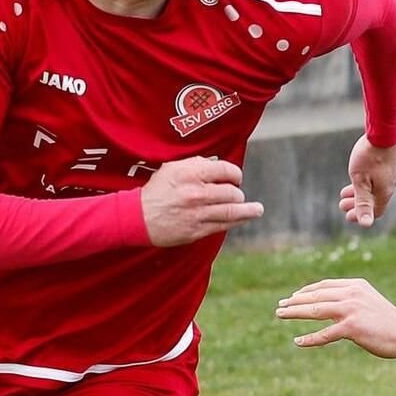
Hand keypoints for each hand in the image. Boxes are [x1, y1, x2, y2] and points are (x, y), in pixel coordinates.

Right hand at [137, 157, 261, 246]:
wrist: (137, 217)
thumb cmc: (157, 190)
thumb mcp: (172, 169)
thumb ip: (196, 165)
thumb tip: (218, 166)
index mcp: (190, 173)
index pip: (225, 170)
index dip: (235, 174)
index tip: (236, 177)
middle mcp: (195, 193)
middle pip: (231, 192)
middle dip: (238, 193)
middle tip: (238, 194)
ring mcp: (197, 213)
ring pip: (231, 211)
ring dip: (248, 210)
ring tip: (258, 210)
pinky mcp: (197, 230)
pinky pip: (223, 225)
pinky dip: (236, 221)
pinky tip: (244, 218)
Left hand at [275, 278, 395, 355]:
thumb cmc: (389, 321)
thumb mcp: (369, 302)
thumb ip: (351, 300)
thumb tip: (330, 305)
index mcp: (355, 285)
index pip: (324, 286)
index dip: (306, 291)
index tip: (293, 297)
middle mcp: (351, 294)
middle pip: (315, 296)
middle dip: (295, 301)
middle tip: (280, 306)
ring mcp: (351, 310)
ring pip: (315, 310)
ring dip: (295, 313)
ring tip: (280, 315)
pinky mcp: (352, 328)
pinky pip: (325, 334)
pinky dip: (310, 338)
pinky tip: (298, 341)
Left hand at [341, 135, 395, 227]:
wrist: (383, 133)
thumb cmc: (369, 157)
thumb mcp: (361, 182)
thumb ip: (362, 203)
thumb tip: (366, 225)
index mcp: (383, 193)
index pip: (374, 212)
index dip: (360, 216)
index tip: (346, 215)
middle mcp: (389, 186)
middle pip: (373, 202)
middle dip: (356, 205)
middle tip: (342, 205)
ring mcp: (389, 176)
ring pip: (374, 191)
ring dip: (358, 194)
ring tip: (344, 192)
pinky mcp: (387, 166)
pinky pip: (376, 182)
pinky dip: (364, 185)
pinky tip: (357, 178)